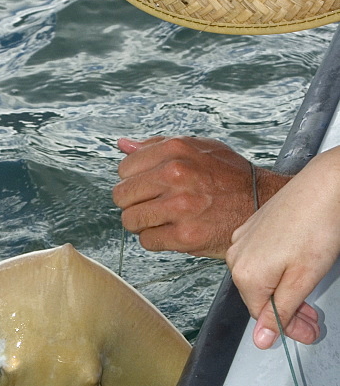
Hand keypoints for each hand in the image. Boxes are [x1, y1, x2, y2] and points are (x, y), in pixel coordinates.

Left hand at [113, 136, 288, 257]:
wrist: (264, 204)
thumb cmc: (232, 177)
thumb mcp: (200, 148)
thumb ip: (158, 146)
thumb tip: (123, 145)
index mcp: (176, 150)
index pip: (124, 168)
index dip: (134, 180)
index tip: (148, 186)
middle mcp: (175, 175)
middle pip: (122, 196)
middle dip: (135, 202)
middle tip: (154, 205)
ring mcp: (179, 207)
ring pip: (130, 220)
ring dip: (143, 223)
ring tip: (163, 219)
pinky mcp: (185, 236)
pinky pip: (147, 241)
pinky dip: (156, 239)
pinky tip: (173, 231)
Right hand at [226, 147, 339, 347]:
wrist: (326, 185)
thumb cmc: (318, 226)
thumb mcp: (303, 280)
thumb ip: (280, 312)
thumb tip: (261, 340)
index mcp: (246, 275)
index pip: (263, 317)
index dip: (290, 329)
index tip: (309, 331)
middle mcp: (237, 257)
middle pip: (259, 298)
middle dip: (288, 312)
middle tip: (313, 318)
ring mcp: (243, 239)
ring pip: (261, 278)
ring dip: (283, 291)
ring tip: (309, 290)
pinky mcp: (253, 226)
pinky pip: (261, 258)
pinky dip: (279, 270)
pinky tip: (298, 266)